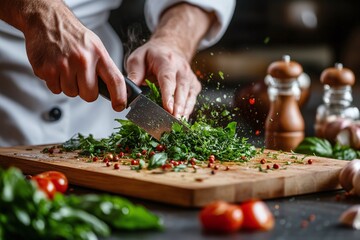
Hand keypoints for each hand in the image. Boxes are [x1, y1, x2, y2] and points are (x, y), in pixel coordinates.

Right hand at [20, 1, 126, 110]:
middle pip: (90, 95)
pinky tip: (56, 67)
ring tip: (66, 67)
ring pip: (71, 93)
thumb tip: (114, 89)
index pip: (115, 80)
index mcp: (98, 54)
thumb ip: (104, 67)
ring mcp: (63, 65)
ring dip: (69, 85)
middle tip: (81, 77)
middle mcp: (82, 60)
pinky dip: (55, 82)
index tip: (119, 106)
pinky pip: (55, 89)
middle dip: (86, 91)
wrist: (47, 20)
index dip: (119, 97)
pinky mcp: (46, 69)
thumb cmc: (73, 36)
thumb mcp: (95, 46)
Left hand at [126, 3, 213, 118]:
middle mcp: (181, 69)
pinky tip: (182, 120)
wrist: (170, 48)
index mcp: (166, 61)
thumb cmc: (153, 55)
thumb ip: (134, 73)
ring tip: (178, 125)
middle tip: (173, 121)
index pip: (168, 79)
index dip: (168, 95)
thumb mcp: (138, 58)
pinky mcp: (194, 85)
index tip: (168, 108)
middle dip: (178, 107)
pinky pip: (192, 100)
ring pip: (189, 96)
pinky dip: (188, 111)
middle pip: (181, 90)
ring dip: (184, 111)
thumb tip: (130, 90)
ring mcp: (190, 78)